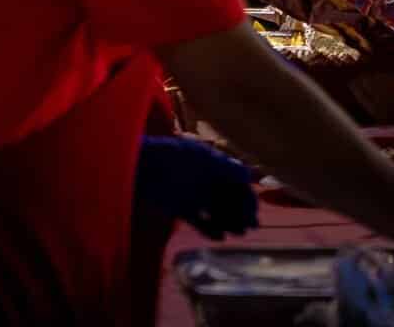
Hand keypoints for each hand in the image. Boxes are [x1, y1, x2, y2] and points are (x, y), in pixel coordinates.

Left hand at [134, 135, 258, 239]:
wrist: (139, 165)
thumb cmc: (171, 156)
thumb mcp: (202, 157)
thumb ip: (226, 167)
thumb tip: (249, 176)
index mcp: (216, 165)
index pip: (239, 182)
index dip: (248, 197)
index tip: (253, 213)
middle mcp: (208, 180)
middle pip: (231, 198)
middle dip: (242, 212)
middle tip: (250, 227)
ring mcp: (194, 194)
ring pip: (218, 211)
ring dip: (230, 221)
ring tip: (236, 233)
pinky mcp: (180, 209)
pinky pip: (200, 221)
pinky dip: (210, 229)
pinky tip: (219, 238)